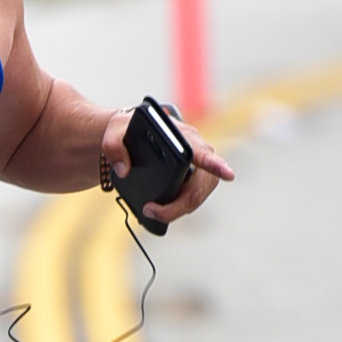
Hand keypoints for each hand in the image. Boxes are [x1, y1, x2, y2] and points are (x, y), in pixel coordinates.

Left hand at [100, 106, 233, 223]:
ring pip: (197, 196)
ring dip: (177, 210)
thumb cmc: (125, 129)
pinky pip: (190, 199)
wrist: (128, 136)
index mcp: (182, 135)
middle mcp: (196, 150)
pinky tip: (157, 212)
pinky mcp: (190, 179)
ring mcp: (196, 166)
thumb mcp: (113, 131)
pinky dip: (176, 209)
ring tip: (149, 211)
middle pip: (201, 185)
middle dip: (179, 205)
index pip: (202, 152)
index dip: (216, 165)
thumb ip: (113, 146)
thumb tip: (123, 170)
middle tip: (149, 210)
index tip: (229, 174)